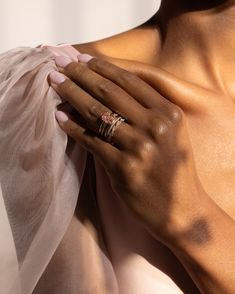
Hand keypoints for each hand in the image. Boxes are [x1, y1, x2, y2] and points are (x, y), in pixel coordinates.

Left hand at [49, 54, 207, 243]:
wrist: (183, 209)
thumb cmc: (174, 170)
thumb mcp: (171, 134)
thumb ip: (147, 111)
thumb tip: (107, 89)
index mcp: (168, 113)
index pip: (128, 80)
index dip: (101, 66)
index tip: (81, 58)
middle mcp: (156, 126)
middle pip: (109, 91)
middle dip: (80, 74)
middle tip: (59, 62)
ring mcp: (140, 147)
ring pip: (96, 113)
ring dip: (71, 95)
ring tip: (54, 82)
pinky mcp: (124, 169)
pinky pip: (91, 141)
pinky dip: (72, 127)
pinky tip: (59, 117)